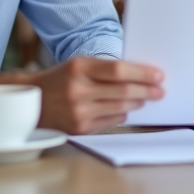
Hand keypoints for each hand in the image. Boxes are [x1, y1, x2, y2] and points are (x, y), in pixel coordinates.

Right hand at [32, 57, 164, 133]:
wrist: (34, 100)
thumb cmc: (62, 79)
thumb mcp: (80, 65)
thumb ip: (106, 69)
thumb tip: (140, 76)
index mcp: (79, 68)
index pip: (119, 70)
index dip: (142, 74)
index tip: (159, 75)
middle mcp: (78, 90)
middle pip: (124, 91)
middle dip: (147, 91)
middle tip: (160, 90)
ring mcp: (79, 112)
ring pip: (121, 107)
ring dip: (137, 102)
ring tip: (145, 98)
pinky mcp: (80, 128)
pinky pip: (112, 120)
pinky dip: (122, 113)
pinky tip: (125, 108)